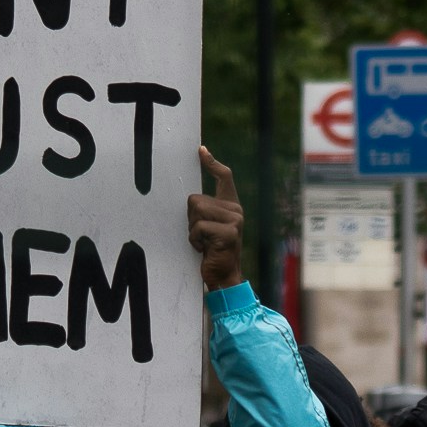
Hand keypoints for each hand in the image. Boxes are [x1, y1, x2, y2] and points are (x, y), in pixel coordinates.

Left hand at [187, 148, 246, 292]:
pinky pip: (199, 227)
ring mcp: (234, 221)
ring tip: (203, 242)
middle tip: (201, 236)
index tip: (201, 150)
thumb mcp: (211, 227)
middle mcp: (236, 210)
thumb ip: (207, 211)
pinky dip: (195, 239)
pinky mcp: (229, 233)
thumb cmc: (213, 251)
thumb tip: (192, 198)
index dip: (211, 163)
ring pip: (197, 210)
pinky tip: (204, 249)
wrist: (225, 276)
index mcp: (231, 206)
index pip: (224, 177)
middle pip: (196, 199)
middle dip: (191, 218)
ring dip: (192, 229)